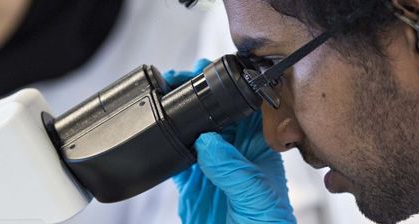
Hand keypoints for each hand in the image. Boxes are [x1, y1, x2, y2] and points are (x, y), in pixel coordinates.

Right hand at [164, 59, 295, 223]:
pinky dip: (166, 144)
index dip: (232, 88)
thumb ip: (233, 169)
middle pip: (217, 115)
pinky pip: (176, 160)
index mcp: (258, 154)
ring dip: (181, 113)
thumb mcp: (256, 199)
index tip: (214, 73)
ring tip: (165, 94)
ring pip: (194, 132)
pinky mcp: (192, 188)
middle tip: (181, 78)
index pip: (247, 111)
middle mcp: (235, 158)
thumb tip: (209, 141)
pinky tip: (159, 132)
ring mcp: (212, 171)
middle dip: (200, 93)